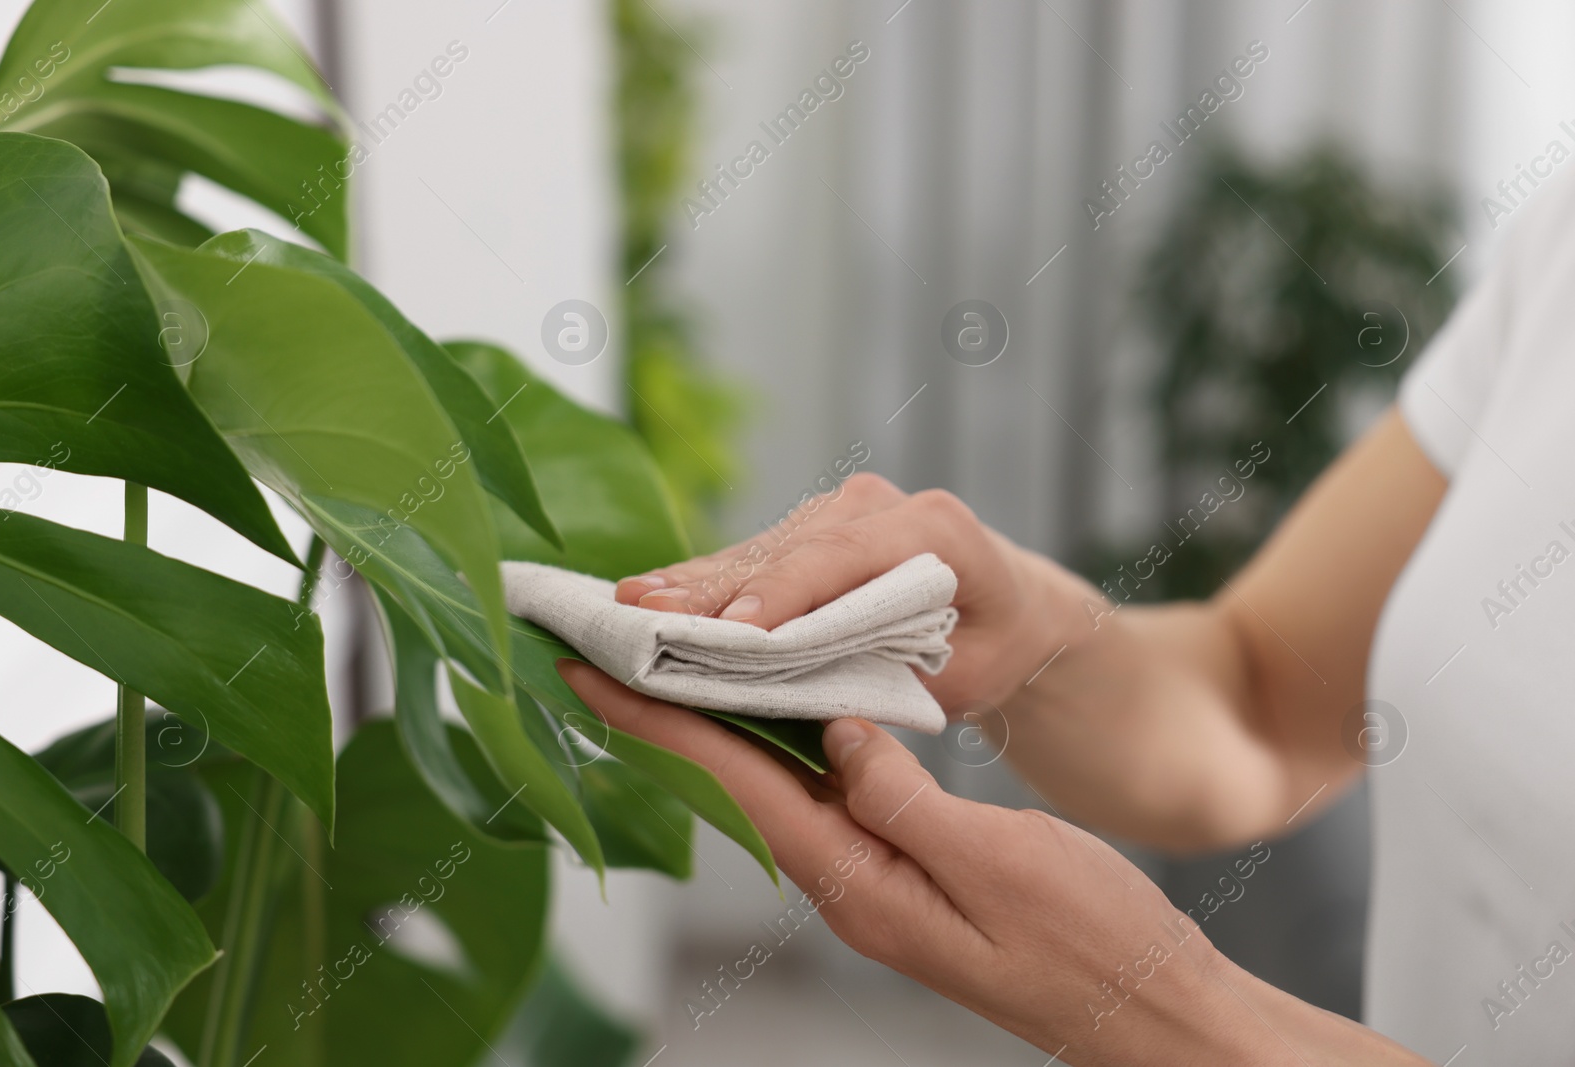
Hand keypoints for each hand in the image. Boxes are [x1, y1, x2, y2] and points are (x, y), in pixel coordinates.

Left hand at [557, 662, 1298, 1064]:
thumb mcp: (1000, 861)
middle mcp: (849, 880)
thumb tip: (835, 733)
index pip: (733, 784)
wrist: (1144, 1009)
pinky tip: (781, 704)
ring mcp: (874, 876)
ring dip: (716, 721)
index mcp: (859, 881)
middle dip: (665, 714)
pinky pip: (822, 791)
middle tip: (608, 648)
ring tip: (669, 659)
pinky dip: (786, 739)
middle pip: (733, 783)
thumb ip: (906, 800)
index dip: (658, 723)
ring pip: (772, 783)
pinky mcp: (904, 865)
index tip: (590, 672)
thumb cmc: (1088, 942)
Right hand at [613, 473, 1089, 710]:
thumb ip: (892, 675)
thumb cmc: (991, 645)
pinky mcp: (808, 528)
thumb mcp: (963, 675)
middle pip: (788, 550)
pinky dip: (705, 583)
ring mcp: (838, 510)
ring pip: (758, 550)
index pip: (844, 559)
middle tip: (645, 614)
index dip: (784, 594)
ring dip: (693, 584)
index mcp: (933, 530)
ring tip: (628, 607)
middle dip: (714, 589)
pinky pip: (753, 556)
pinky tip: (649, 599)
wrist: (1009, 607)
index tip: (733, 629)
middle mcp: (877, 505)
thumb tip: (809, 694)